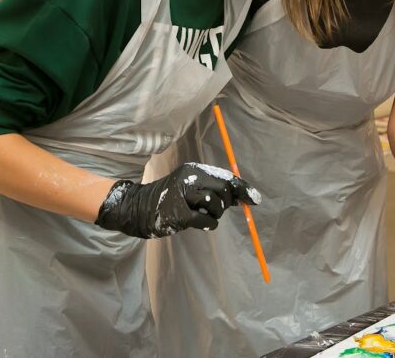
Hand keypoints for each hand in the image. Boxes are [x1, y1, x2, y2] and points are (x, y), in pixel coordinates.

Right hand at [94, 162, 259, 238]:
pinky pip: (207, 221)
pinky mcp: (179, 214)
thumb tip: (242, 197)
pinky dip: (208, 224)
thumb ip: (213, 188)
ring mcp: (183, 196)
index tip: (256, 199)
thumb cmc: (171, 198)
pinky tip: (200, 223)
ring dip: (215, 215)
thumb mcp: (191, 186)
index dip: (243, 188)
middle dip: (225, 204)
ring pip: (216, 206)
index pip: (225, 176)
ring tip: (202, 214)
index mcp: (193, 169)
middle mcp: (189, 179)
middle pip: (223, 191)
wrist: (139, 208)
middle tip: (213, 209)